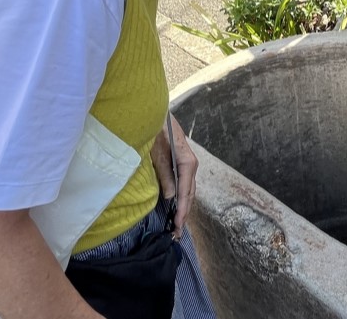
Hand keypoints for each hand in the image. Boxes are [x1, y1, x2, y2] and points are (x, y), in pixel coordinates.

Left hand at [151, 116, 197, 238]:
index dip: (182, 210)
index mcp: (187, 161)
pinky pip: (183, 185)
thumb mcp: (157, 151)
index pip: (186, 191)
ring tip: (177, 226)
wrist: (155, 111)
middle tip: (176, 234)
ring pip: (188, 191)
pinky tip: (175, 208)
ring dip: (183, 208)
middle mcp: (191, 164)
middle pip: (190, 194)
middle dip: (184, 214)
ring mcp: (187, 164)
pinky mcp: (180, 163)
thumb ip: (164, 173)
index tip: (178, 225)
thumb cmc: (155, 129)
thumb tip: (171, 197)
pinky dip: (180, 198)